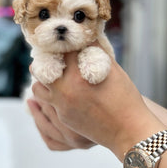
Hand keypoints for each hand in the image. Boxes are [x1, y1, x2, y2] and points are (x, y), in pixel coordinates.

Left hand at [32, 52, 166, 159]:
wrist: (129, 130)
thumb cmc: (125, 98)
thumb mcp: (113, 70)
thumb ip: (96, 52)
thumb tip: (87, 36)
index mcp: (78, 75)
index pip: (61, 51)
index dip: (64, 43)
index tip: (64, 40)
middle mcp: (65, 91)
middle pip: (39, 69)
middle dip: (45, 60)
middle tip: (52, 56)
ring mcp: (62, 107)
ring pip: (37, 89)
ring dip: (43, 81)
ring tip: (54, 75)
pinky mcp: (64, 119)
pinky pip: (47, 105)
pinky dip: (50, 95)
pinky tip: (59, 90)